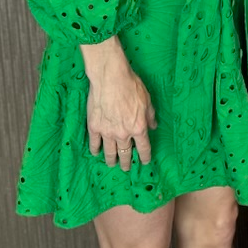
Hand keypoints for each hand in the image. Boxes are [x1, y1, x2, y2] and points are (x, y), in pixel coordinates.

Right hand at [79, 39, 157, 171]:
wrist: (111, 78)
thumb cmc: (131, 86)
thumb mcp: (147, 100)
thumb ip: (150, 116)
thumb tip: (154, 126)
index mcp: (138, 128)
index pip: (143, 148)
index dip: (145, 157)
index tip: (145, 162)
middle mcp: (123, 134)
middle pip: (125, 154)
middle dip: (127, 163)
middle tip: (127, 168)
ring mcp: (107, 132)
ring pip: (109, 152)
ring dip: (111, 160)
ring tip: (112, 165)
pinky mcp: (94, 127)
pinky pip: (94, 143)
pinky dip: (95, 149)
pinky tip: (96, 152)